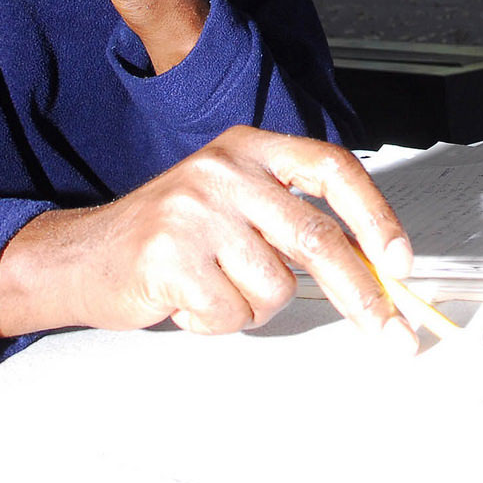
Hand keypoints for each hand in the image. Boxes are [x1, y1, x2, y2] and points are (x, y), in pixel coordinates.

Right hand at [0, 126, 418, 353]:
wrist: (81, 255)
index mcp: (249, 148)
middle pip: (317, 239)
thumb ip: (293, 223)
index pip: (332, 169)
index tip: (401, 263)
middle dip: (362, 295)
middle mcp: (224, 170)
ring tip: (215, 288)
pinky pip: (232, 312)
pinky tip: (187, 300)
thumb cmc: (168, 237)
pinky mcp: (170, 254)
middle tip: (391, 333)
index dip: (376, 216)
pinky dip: (217, 322)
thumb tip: (373, 271)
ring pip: (275, 287)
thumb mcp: (234, 205)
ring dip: (253, 307)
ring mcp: (195, 209)